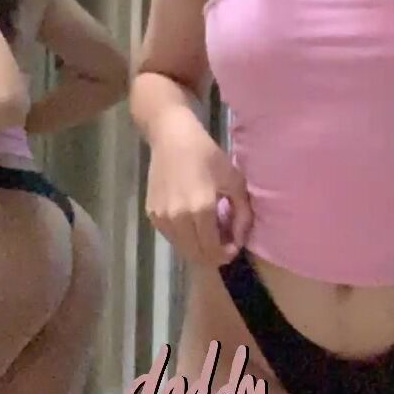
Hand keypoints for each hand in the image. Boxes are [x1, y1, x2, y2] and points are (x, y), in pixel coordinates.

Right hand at [145, 107, 252, 266]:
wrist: (172, 138)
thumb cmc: (207, 156)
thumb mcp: (234, 181)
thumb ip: (242, 214)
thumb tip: (239, 240)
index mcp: (201, 210)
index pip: (213, 250)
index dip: (226, 254)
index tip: (234, 246)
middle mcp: (178, 218)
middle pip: (196, 254)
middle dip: (212, 255)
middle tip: (223, 243)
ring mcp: (162, 217)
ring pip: (182, 248)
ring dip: (197, 247)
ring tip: (209, 233)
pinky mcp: (151, 214)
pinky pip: (171, 237)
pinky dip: (184, 237)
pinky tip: (193, 224)